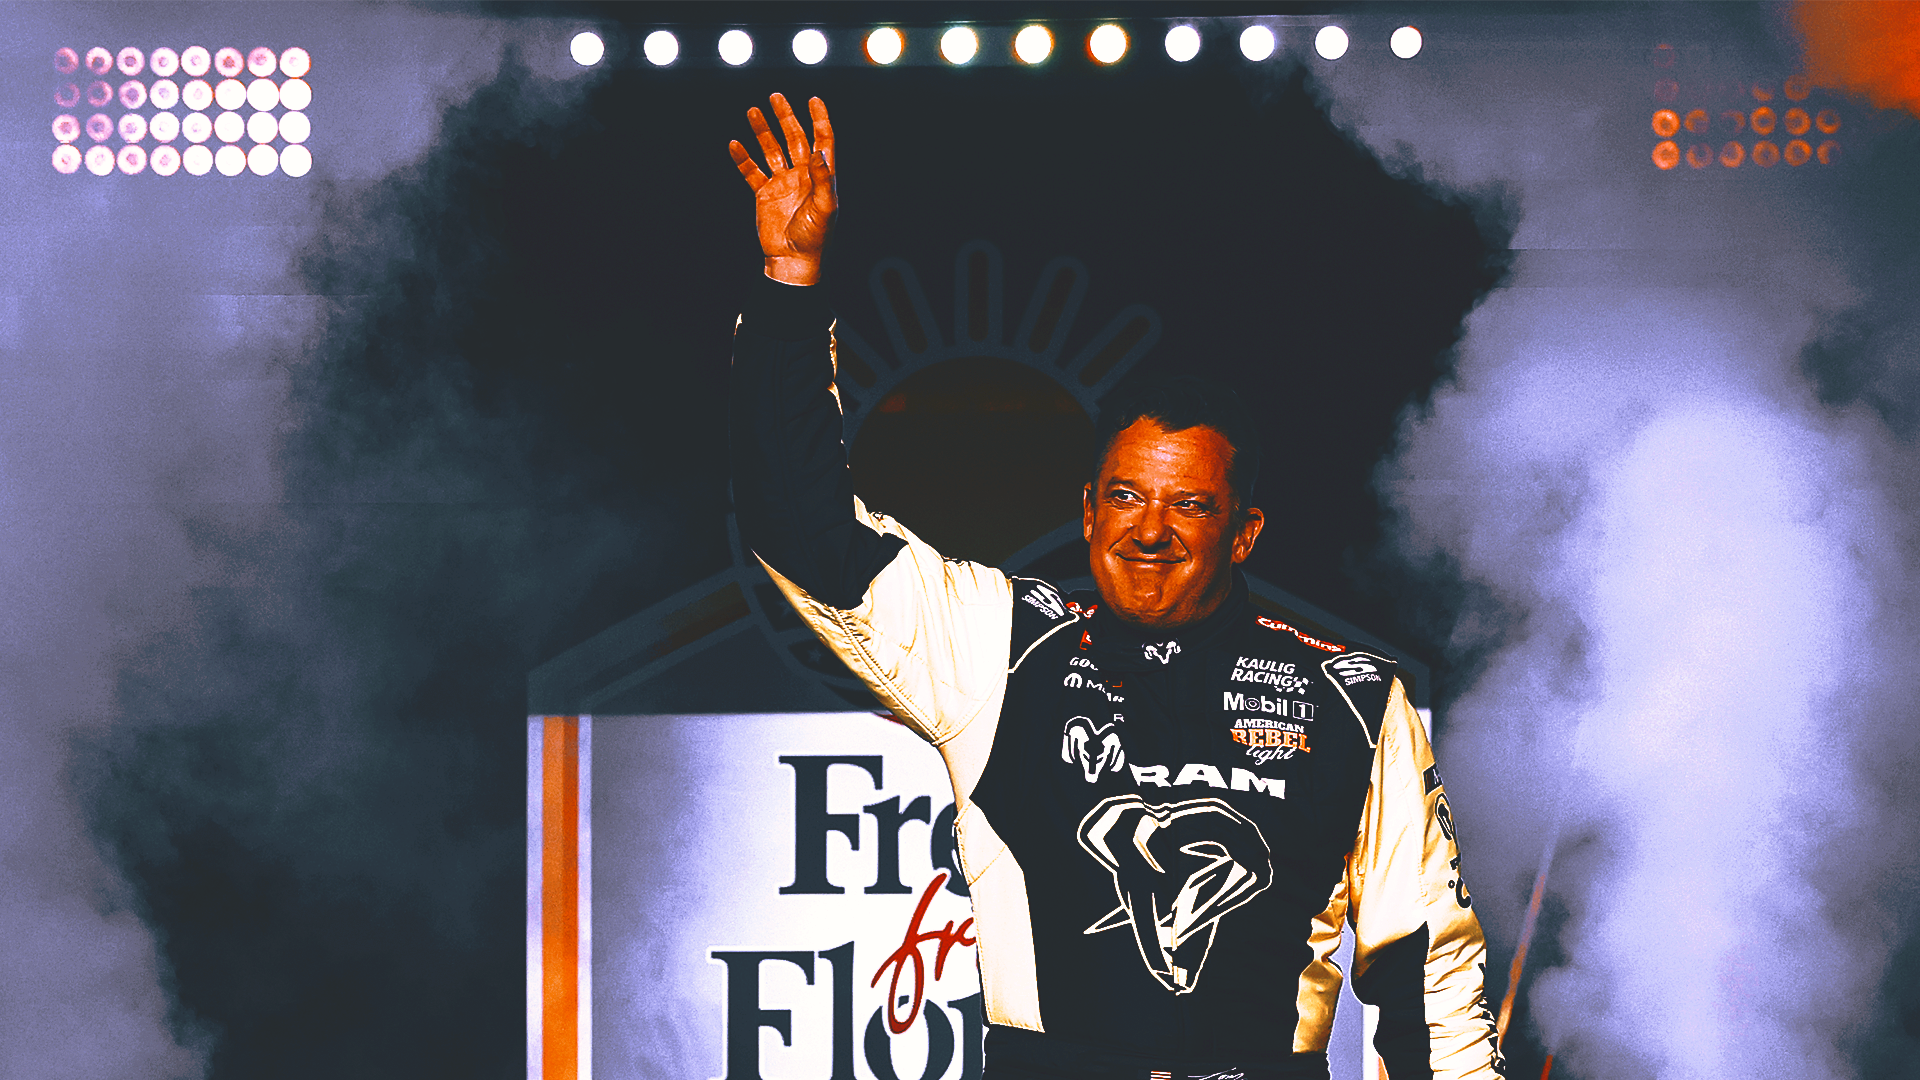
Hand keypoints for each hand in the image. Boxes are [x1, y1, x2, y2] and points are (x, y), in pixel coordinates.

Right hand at [729, 94, 835, 285]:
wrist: (792, 260)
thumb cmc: (815, 237)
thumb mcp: (825, 207)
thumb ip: (823, 179)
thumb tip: (819, 151)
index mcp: (820, 176)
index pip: (822, 141)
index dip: (819, 120)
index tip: (814, 99)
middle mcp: (802, 175)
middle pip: (794, 139)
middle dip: (785, 117)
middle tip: (776, 97)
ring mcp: (782, 183)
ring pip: (771, 150)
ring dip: (763, 131)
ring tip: (753, 111)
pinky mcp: (764, 194)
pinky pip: (751, 172)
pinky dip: (743, 158)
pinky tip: (735, 144)